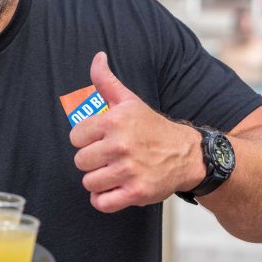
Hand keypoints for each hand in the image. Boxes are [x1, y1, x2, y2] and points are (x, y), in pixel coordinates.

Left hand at [69, 52, 202, 212]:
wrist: (187, 154)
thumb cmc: (152, 128)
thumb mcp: (129, 101)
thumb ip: (106, 81)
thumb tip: (97, 57)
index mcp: (114, 121)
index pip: (75, 137)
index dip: (87, 140)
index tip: (102, 139)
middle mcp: (120, 146)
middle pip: (80, 161)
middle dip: (93, 160)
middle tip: (111, 157)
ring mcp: (128, 171)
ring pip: (89, 183)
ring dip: (99, 180)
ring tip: (115, 172)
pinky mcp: (136, 193)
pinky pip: (102, 203)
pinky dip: (105, 200)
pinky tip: (115, 189)